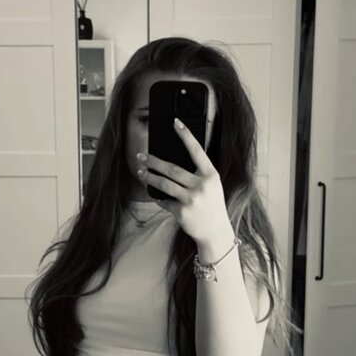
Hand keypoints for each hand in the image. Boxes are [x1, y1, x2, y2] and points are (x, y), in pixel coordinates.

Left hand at [136, 118, 230, 245]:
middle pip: (172, 169)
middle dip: (154, 161)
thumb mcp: (212, 186)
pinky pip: (165, 201)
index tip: (176, 123)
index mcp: (210, 175)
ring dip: (150, 177)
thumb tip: (174, 161)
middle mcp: (201, 186)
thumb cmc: (212, 206)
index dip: (186, 136)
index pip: (197, 151)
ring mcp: (191, 200)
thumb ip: (198, 174)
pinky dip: (160, 199)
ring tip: (141, 172)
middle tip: (142, 156)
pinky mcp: (182, 212)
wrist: (215, 232)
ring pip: (164, 184)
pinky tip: (158, 197)